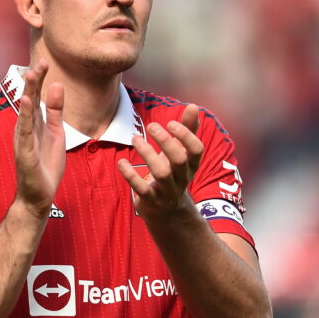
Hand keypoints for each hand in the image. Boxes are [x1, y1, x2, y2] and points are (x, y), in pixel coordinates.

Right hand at [13, 60, 65, 218]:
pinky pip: (24, 132)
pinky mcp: (25, 153)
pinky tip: (25, 102)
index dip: (40, 79)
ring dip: (28, 93)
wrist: (39, 195)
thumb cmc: (46, 164)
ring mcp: (23, 140)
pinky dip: (25, 116)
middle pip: (29, 100)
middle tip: (40, 62)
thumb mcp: (56, 132)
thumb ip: (56, 110)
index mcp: (34, 123)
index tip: (45, 61)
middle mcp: (26, 128)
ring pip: (25, 112)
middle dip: (34, 81)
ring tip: (31, 75)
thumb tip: (56, 84)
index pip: (36, 96)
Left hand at [118, 104, 203, 218]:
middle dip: (165, 141)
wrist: (167, 211)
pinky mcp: (151, 201)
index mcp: (191, 165)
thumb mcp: (181, 152)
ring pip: (161, 173)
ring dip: (147, 154)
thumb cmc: (173, 172)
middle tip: (151, 126)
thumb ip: (187, 129)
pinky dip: (131, 175)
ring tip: (135, 138)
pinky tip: (122, 162)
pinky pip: (141, 188)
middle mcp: (182, 178)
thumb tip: (193, 106)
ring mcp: (167, 191)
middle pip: (179, 160)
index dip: (186, 135)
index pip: (196, 149)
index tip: (171, 123)